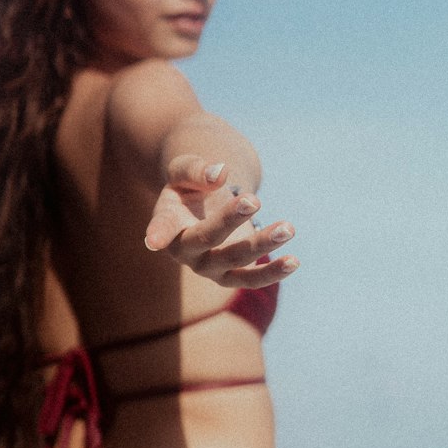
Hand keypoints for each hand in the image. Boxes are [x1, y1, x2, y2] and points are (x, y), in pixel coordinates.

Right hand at [144, 155, 298, 286]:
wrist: (203, 202)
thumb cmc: (190, 183)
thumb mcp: (185, 168)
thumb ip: (197, 170)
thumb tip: (220, 174)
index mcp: (166, 224)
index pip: (161, 228)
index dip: (158, 234)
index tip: (153, 241)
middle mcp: (185, 251)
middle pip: (207, 240)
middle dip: (230, 221)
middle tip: (253, 199)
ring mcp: (209, 267)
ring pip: (235, 260)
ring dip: (262, 245)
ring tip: (288, 227)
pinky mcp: (231, 274)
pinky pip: (251, 278)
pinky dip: (272, 272)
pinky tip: (294, 261)